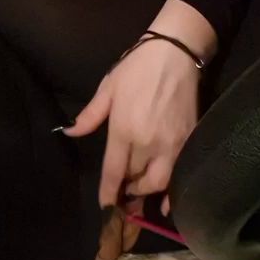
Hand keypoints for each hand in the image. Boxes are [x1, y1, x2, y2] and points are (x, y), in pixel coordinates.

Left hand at [62, 39, 199, 208]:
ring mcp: (172, 144)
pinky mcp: (189, 141)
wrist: (173, 54)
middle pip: (136, 179)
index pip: (114, 171)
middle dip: (126, 190)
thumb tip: (69, 131)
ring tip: (138, 190)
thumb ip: (90, 115)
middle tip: (121, 194)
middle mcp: (148, 142)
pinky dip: (172, 192)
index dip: (108, 192)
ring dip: (146, 191)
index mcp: (124, 129)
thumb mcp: (108, 88)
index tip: (104, 206)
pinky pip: (180, 174)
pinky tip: (166, 201)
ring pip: (159, 183)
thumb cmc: (136, 68)